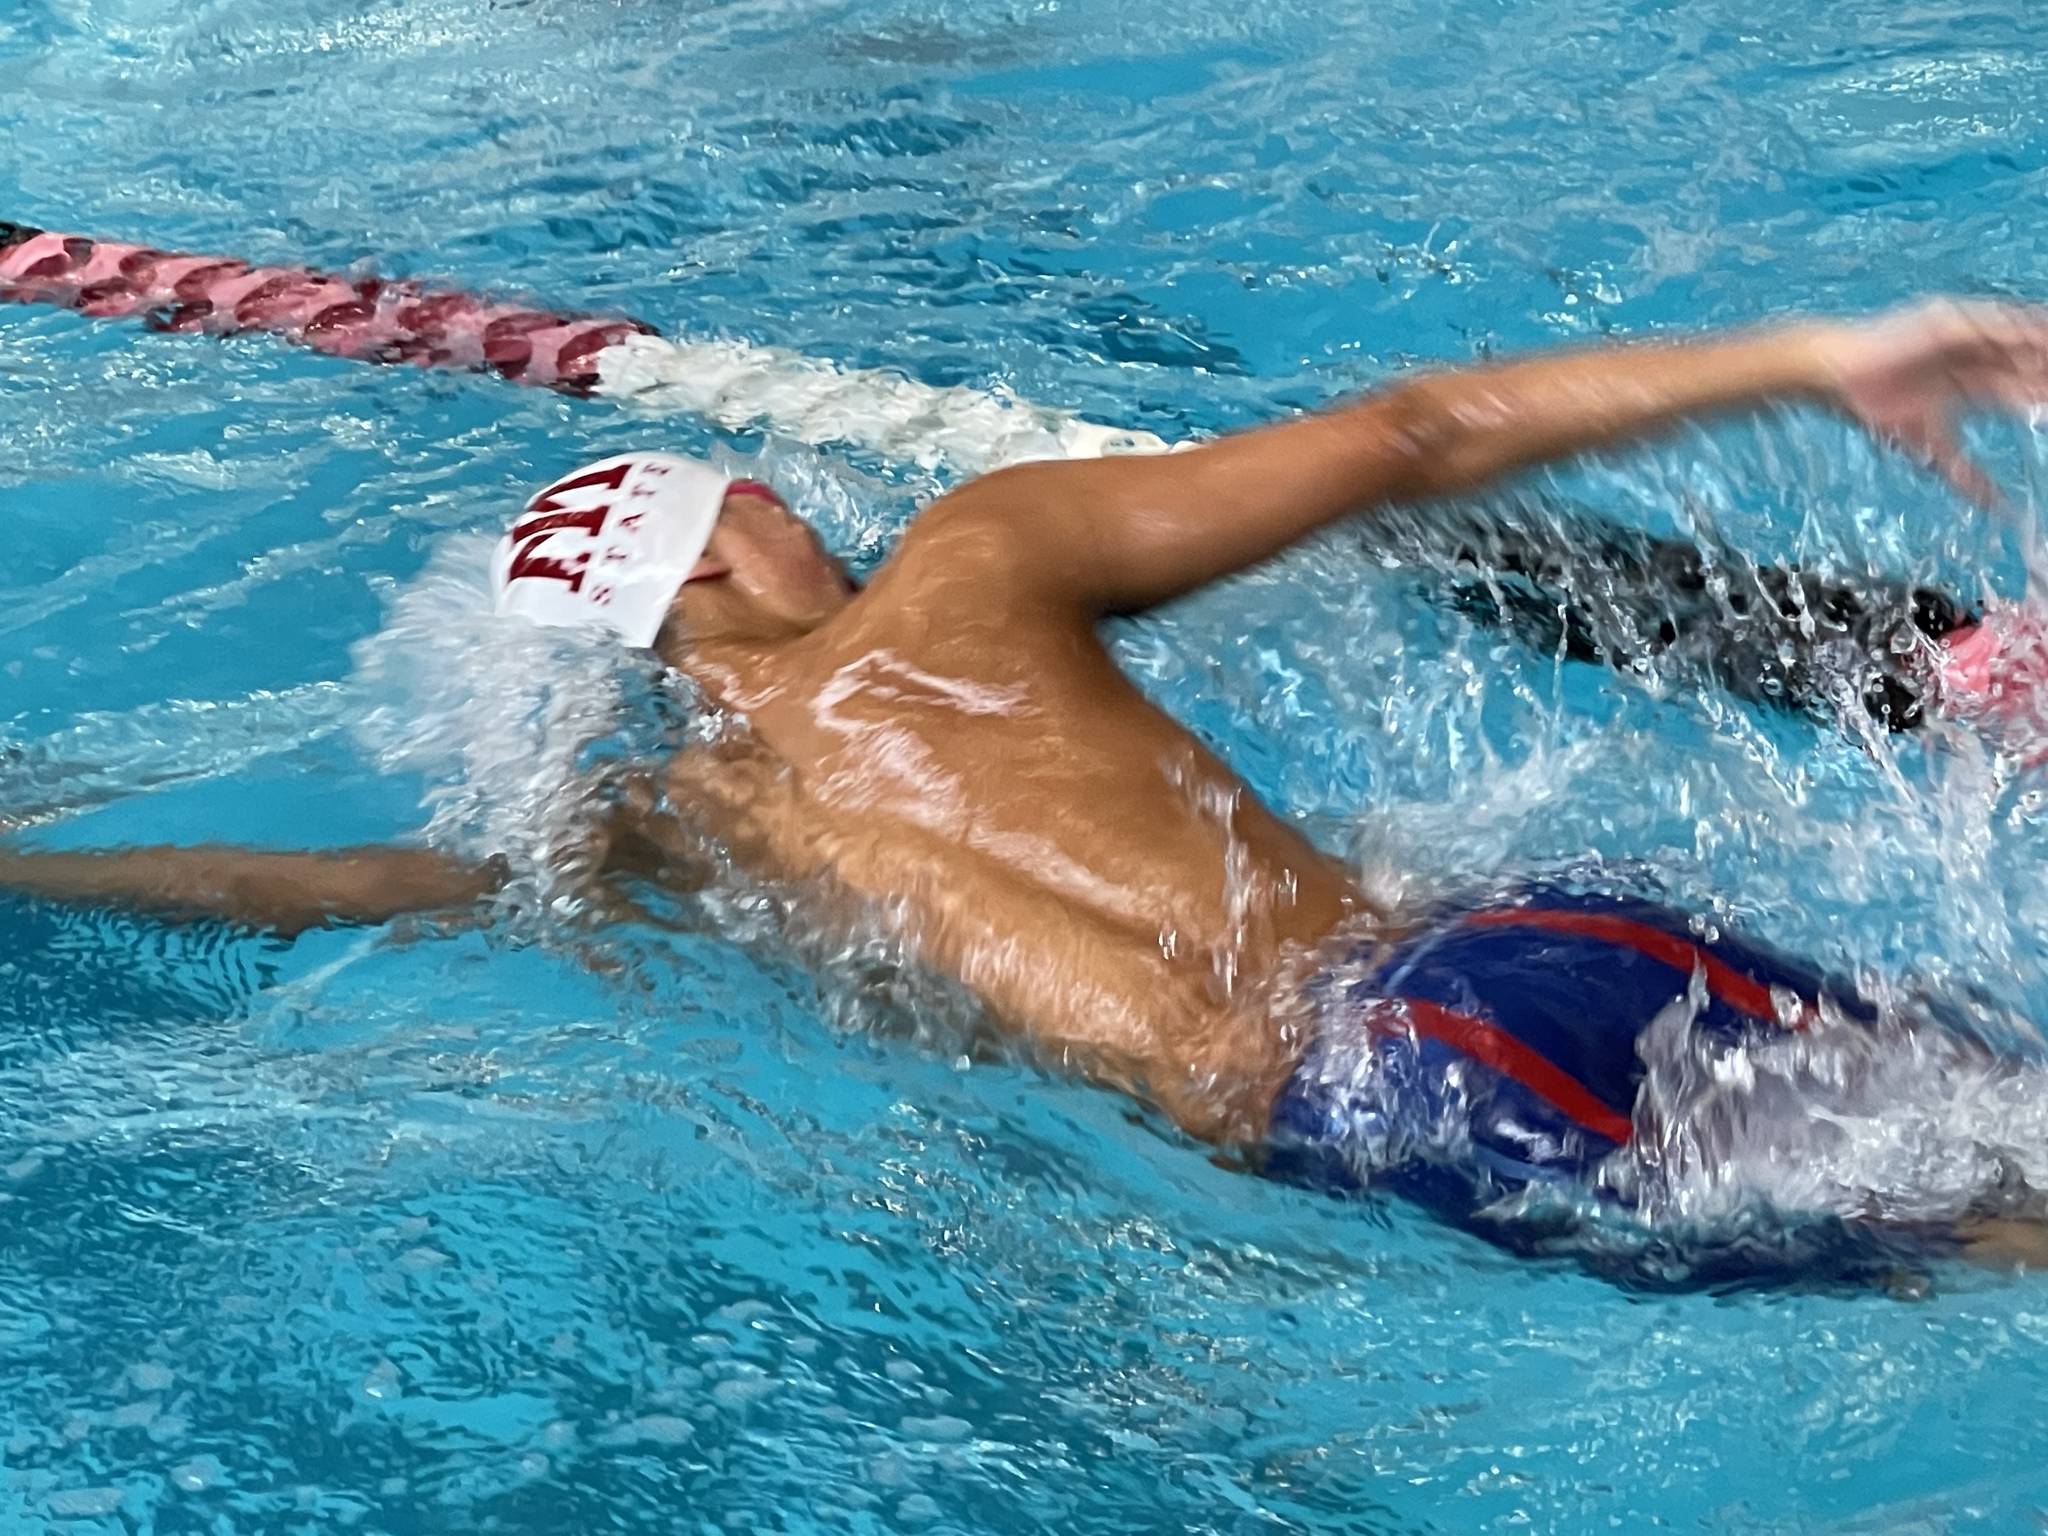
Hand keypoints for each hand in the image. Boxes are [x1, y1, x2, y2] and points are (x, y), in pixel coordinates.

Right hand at [1816, 299, 2047, 506]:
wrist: (1837, 377)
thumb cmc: (1873, 410)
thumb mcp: (1931, 449)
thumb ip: (1967, 476)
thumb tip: (2002, 511)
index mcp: (1966, 386)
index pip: (2015, 391)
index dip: (2041, 398)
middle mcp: (1969, 360)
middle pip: (2020, 364)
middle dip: (2045, 372)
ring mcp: (1961, 337)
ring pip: (2011, 341)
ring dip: (2038, 344)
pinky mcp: (1948, 320)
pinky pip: (1989, 321)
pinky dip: (2014, 326)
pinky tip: (2035, 332)